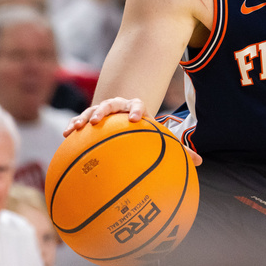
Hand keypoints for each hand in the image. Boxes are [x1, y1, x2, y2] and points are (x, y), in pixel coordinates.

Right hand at [65, 98, 202, 165]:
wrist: (127, 119)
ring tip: (76, 126)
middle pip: (111, 104)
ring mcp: (103, 111)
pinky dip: (73, 124)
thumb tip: (199, 162)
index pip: (139, 105)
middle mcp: (119, 107)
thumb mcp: (159, 137)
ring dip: (84, 116)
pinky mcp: (90, 118)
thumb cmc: (146, 132)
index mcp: (138, 109)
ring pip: (92, 109)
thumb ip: (178, 148)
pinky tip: (66, 134)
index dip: (137, 110)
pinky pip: (80, 120)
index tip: (136, 118)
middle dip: (104, 110)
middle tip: (97, 120)